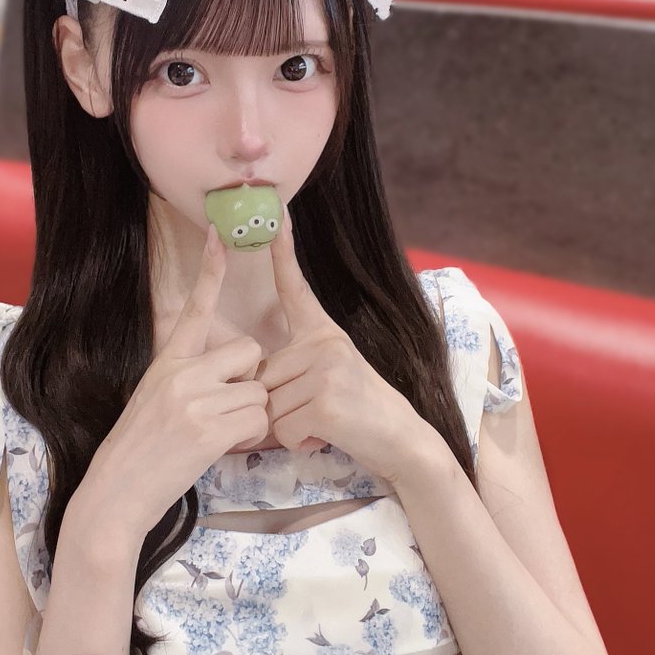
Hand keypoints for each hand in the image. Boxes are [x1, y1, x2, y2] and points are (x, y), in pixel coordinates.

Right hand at [76, 225, 269, 542]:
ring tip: (216, 437)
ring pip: (258, 393)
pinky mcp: (208, 430)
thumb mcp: (152, 400)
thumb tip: (228, 375)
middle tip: (227, 410)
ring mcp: (194, 400)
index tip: (221, 235)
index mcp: (166, 362)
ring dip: (250, 418)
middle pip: (250, 353)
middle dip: (251, 381)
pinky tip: (223, 449)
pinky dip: (250, 439)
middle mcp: (181, 373)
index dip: (210, 271)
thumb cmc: (136, 453)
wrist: (112, 494)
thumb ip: (186, 380)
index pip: (194, 308)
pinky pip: (257, 420)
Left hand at [256, 205, 441, 485]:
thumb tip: (252, 381)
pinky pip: (283, 428)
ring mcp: (326, 369)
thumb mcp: (330, 374)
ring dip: (289, 427)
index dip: (282, 250)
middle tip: (317, 412)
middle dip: (279, 407)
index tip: (276, 212)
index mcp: (322, 331)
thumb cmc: (358, 414)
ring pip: (270, 407)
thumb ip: (296, 366)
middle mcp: (324, 342)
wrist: (401, 440)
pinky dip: (299, 442)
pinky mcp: (325, 400)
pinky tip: (326, 436)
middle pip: (262, 377)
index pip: (295, 287)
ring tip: (325, 424)